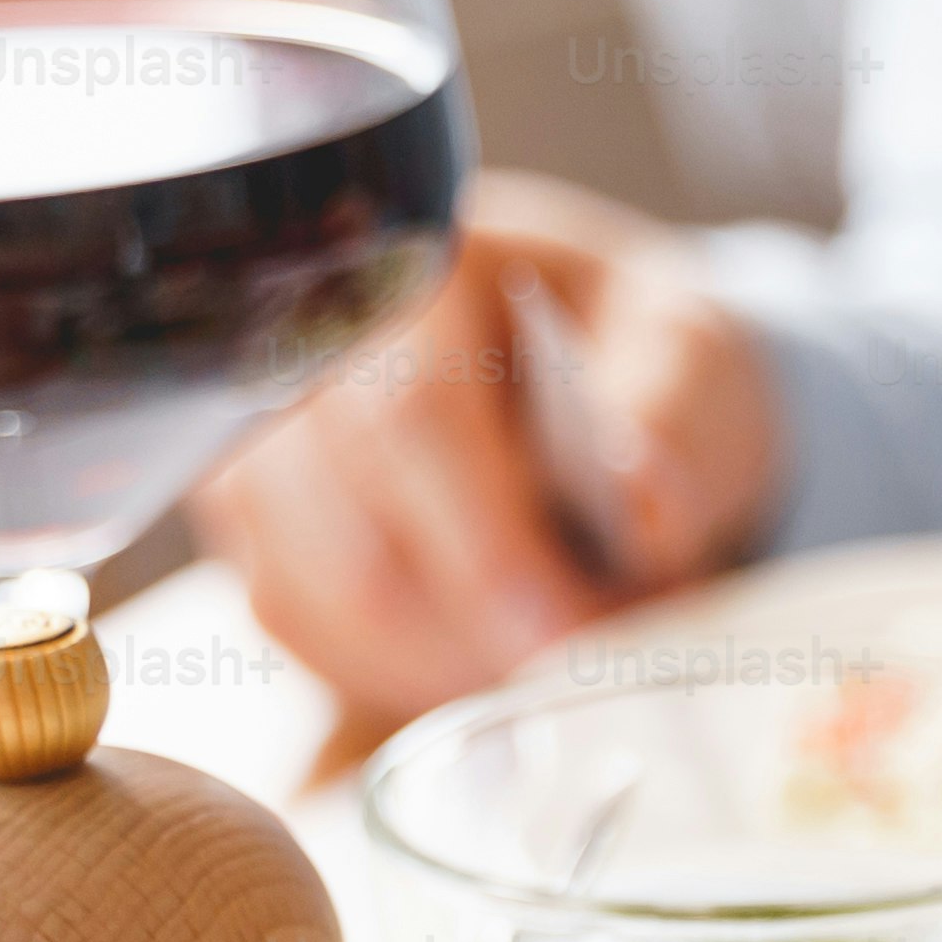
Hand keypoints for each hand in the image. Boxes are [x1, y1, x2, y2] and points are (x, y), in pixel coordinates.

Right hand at [204, 170, 778, 747]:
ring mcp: (261, 445)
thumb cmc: (623, 360)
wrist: (578, 384)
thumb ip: (674, 416)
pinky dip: (399, 672)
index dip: (493, 549)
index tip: (571, 629)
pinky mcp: (254, 530)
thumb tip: (648, 491)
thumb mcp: (687, 355)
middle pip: (358, 540)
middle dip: (483, 630)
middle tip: (586, 652)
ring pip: (322, 602)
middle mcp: (304, 349)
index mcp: (415, 268)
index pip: (418, 417)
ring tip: (544, 645)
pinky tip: (477, 650)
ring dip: (444, 663)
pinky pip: (304, 632)